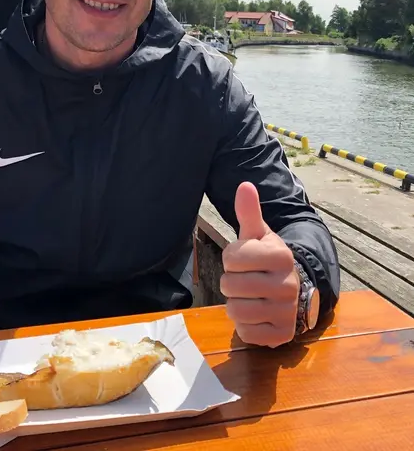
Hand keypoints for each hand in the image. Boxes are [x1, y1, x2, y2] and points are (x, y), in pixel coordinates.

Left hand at [220, 181, 299, 347]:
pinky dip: (244, 326)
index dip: (231, 258)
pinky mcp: (283, 336)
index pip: (232, 257)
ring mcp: (287, 312)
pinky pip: (246, 333)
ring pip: (236, 311)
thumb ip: (249, 212)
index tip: (244, 259)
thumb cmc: (266, 259)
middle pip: (230, 285)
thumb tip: (244, 185)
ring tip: (250, 297)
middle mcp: (288, 284)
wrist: (291, 288)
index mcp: (281, 255)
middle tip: (245, 279)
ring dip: (236, 304)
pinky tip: (256, 315)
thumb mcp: (257, 234)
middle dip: (231, 282)